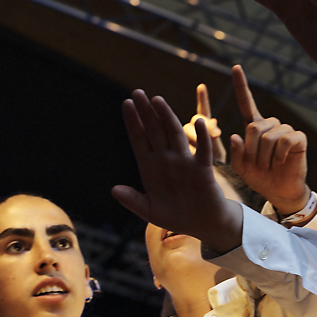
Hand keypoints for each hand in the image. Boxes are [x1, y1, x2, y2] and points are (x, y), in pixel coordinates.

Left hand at [116, 89, 239, 247]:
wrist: (202, 224)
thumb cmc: (175, 216)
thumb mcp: (149, 211)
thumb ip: (133, 200)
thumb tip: (114, 189)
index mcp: (150, 167)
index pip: (139, 140)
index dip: (133, 122)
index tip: (126, 104)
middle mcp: (166, 159)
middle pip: (154, 131)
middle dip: (146, 112)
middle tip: (138, 92)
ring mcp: (184, 162)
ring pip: (174, 134)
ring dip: (166, 117)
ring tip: (157, 100)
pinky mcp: (202, 169)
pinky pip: (202, 151)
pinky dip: (201, 137)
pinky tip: (198, 122)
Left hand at [227, 65, 310, 214]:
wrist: (280, 191)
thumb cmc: (260, 178)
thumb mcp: (241, 168)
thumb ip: (236, 153)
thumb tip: (236, 135)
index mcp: (254, 128)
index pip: (246, 103)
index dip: (241, 86)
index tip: (235, 67)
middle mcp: (270, 125)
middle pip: (254, 127)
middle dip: (252, 150)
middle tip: (257, 165)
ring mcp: (285, 130)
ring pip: (268, 136)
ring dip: (264, 156)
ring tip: (269, 165)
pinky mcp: (298, 137)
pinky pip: (284, 140)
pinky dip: (279, 154)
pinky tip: (281, 161)